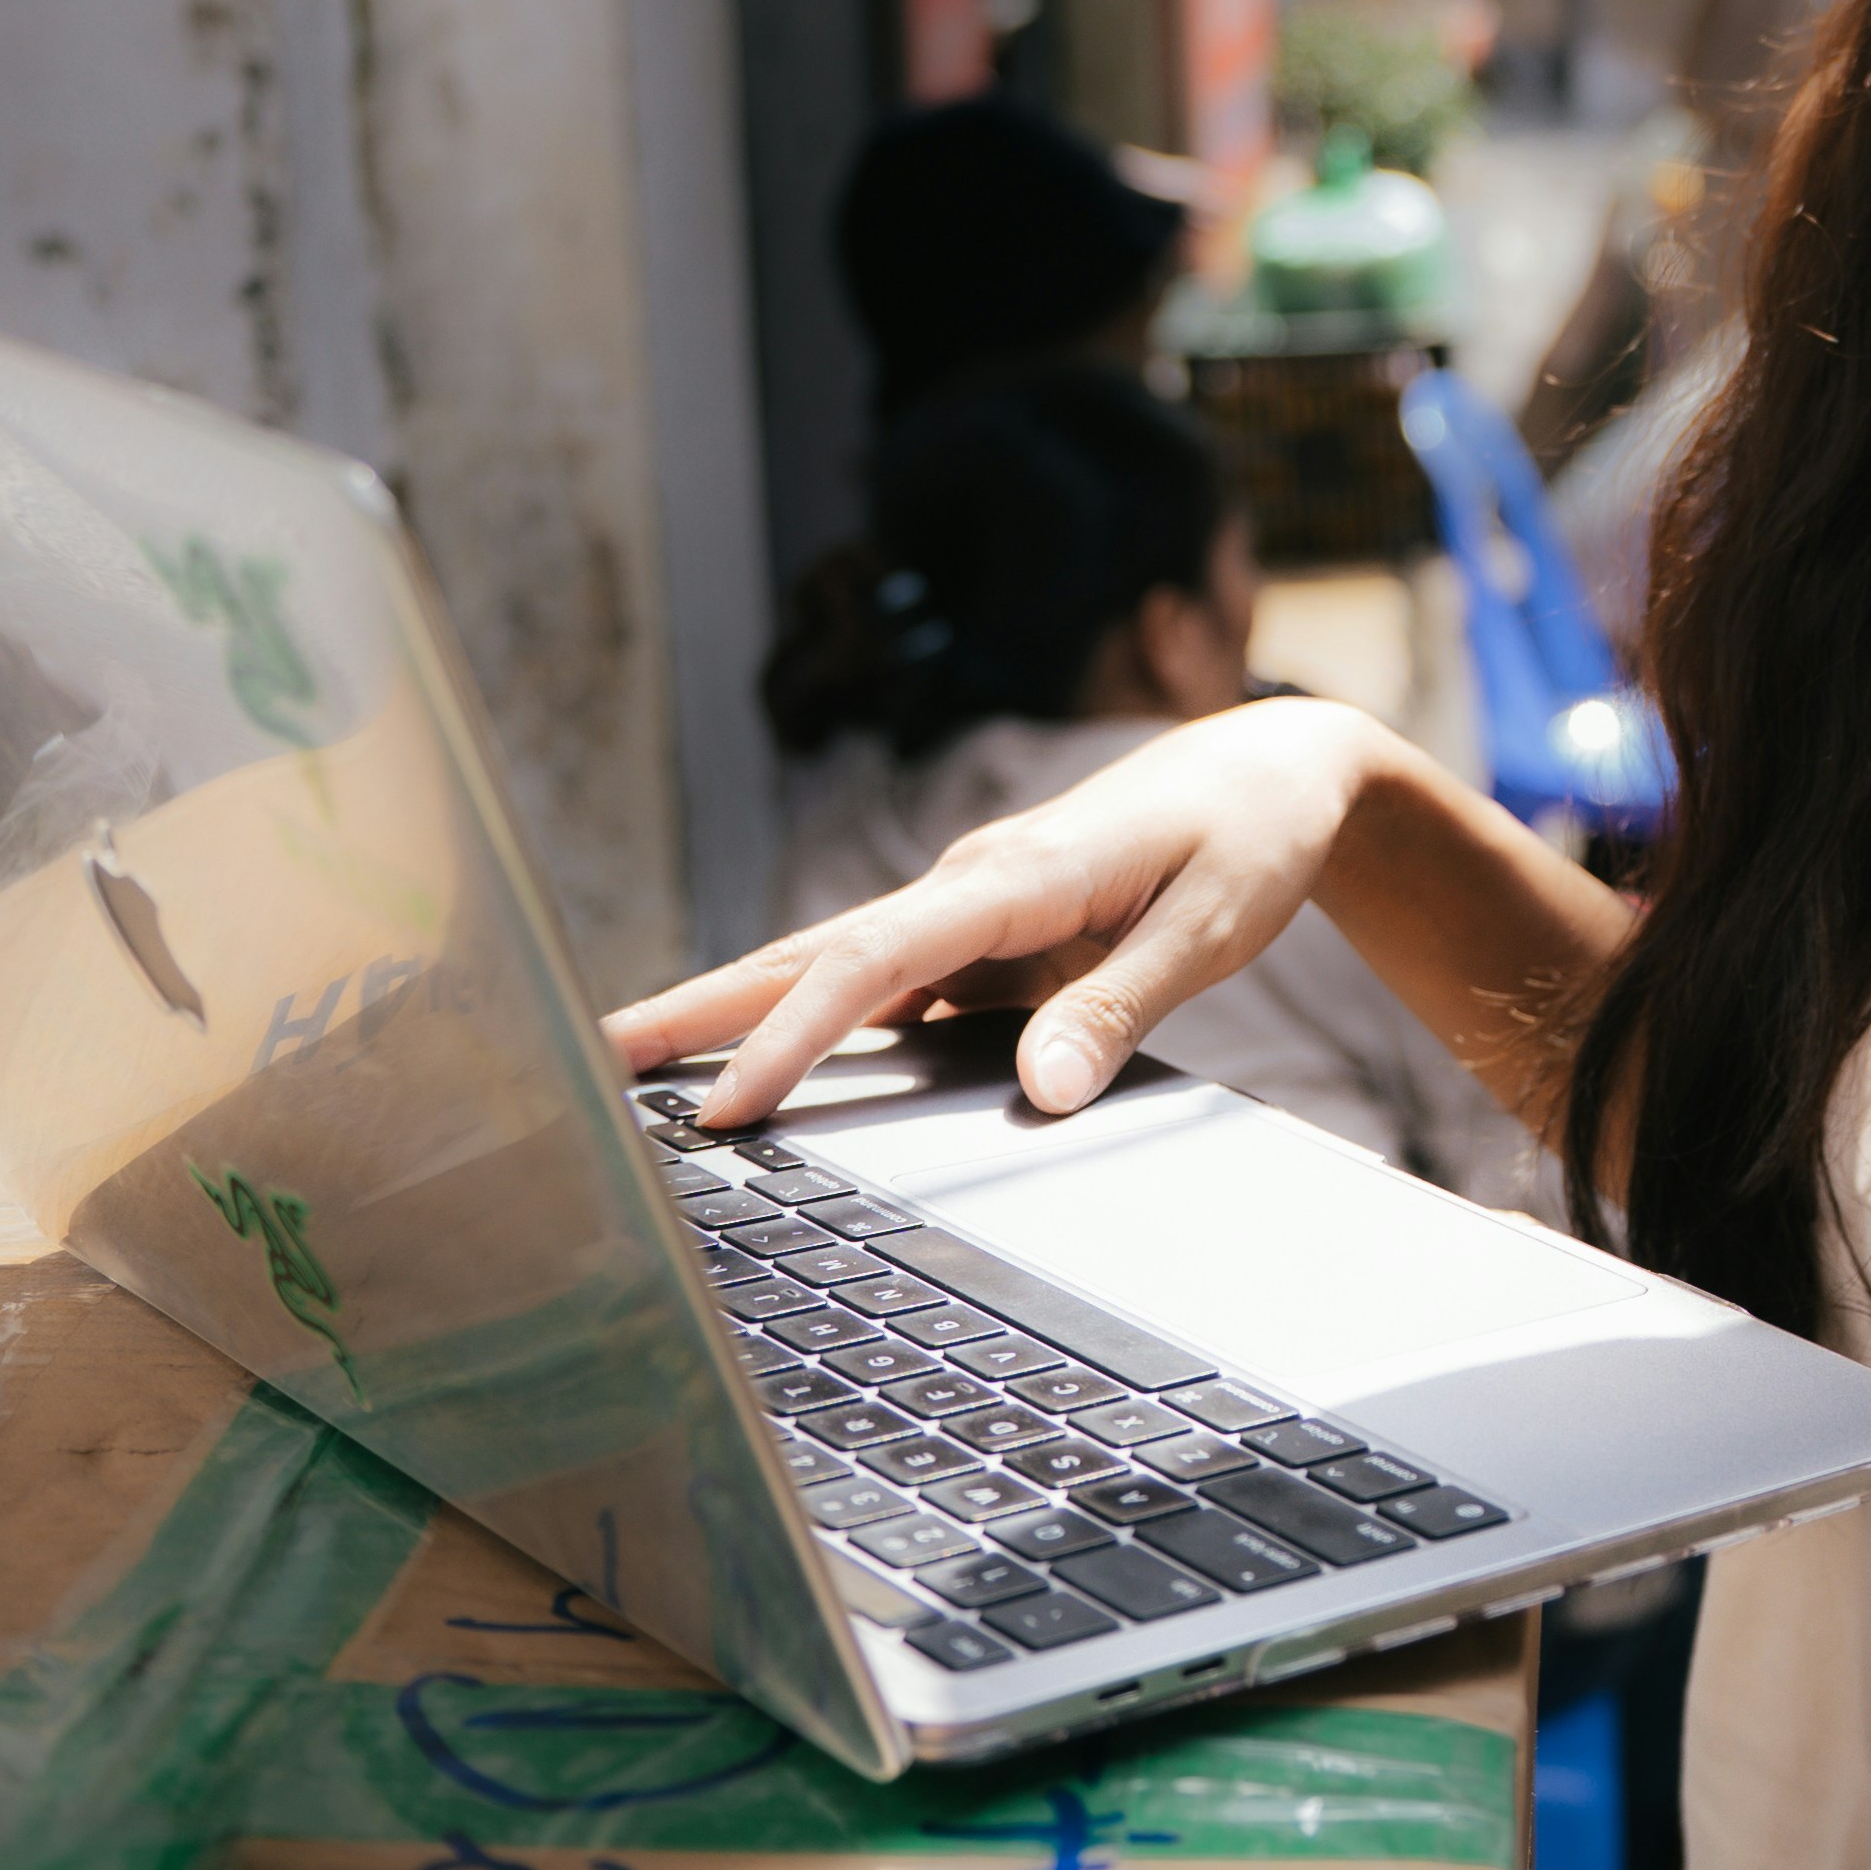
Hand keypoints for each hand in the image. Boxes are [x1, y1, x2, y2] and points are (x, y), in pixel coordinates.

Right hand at [604, 698, 1389, 1127]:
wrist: (1276, 765)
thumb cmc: (1249, 838)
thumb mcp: (1210, 927)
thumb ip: (1121, 1008)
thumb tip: (1041, 1094)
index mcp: (1015, 875)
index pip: (875, 966)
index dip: (791, 1037)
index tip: (726, 1104)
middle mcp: (972, 883)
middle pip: (815, 954)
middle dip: (703, 1009)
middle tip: (593, 1065)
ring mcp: (972, 904)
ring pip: (835, 964)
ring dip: (741, 1011)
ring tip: (642, 1070)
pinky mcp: (988, 929)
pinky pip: (886, 981)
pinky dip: (816, 1017)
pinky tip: (773, 1067)